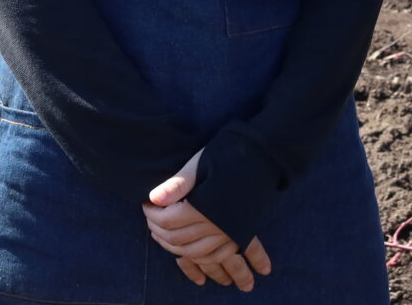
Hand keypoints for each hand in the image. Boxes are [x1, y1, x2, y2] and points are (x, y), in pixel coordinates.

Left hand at [145, 151, 273, 290]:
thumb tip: (152, 198)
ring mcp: (230, 232)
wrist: (265, 155)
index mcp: (203, 207)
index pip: (168, 221)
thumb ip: (177, 184)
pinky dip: (200, 258)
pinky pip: (217, 256)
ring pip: (195, 252)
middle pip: (178, 239)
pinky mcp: (240, 234)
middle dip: (159, 231)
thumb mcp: (200, 162)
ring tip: (164, 238)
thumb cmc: (229, 153)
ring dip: (175, 249)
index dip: (152, 214)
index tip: (146, 204)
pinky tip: (190, 253)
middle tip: (151, 220)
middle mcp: (216, 225)